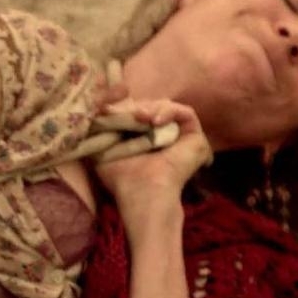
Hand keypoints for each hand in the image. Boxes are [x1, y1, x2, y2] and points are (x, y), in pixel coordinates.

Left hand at [92, 98, 211, 209]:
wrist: (142, 191)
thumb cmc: (122, 177)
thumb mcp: (103, 148)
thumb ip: (101, 129)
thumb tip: (101, 107)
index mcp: (146, 141)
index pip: (140, 113)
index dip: (128, 107)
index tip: (113, 109)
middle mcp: (166, 139)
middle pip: (154, 108)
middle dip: (140, 107)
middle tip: (130, 114)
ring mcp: (183, 139)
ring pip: (169, 109)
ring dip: (153, 108)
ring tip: (141, 118)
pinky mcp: (197, 138)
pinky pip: (186, 113)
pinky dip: (169, 112)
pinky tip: (155, 121)